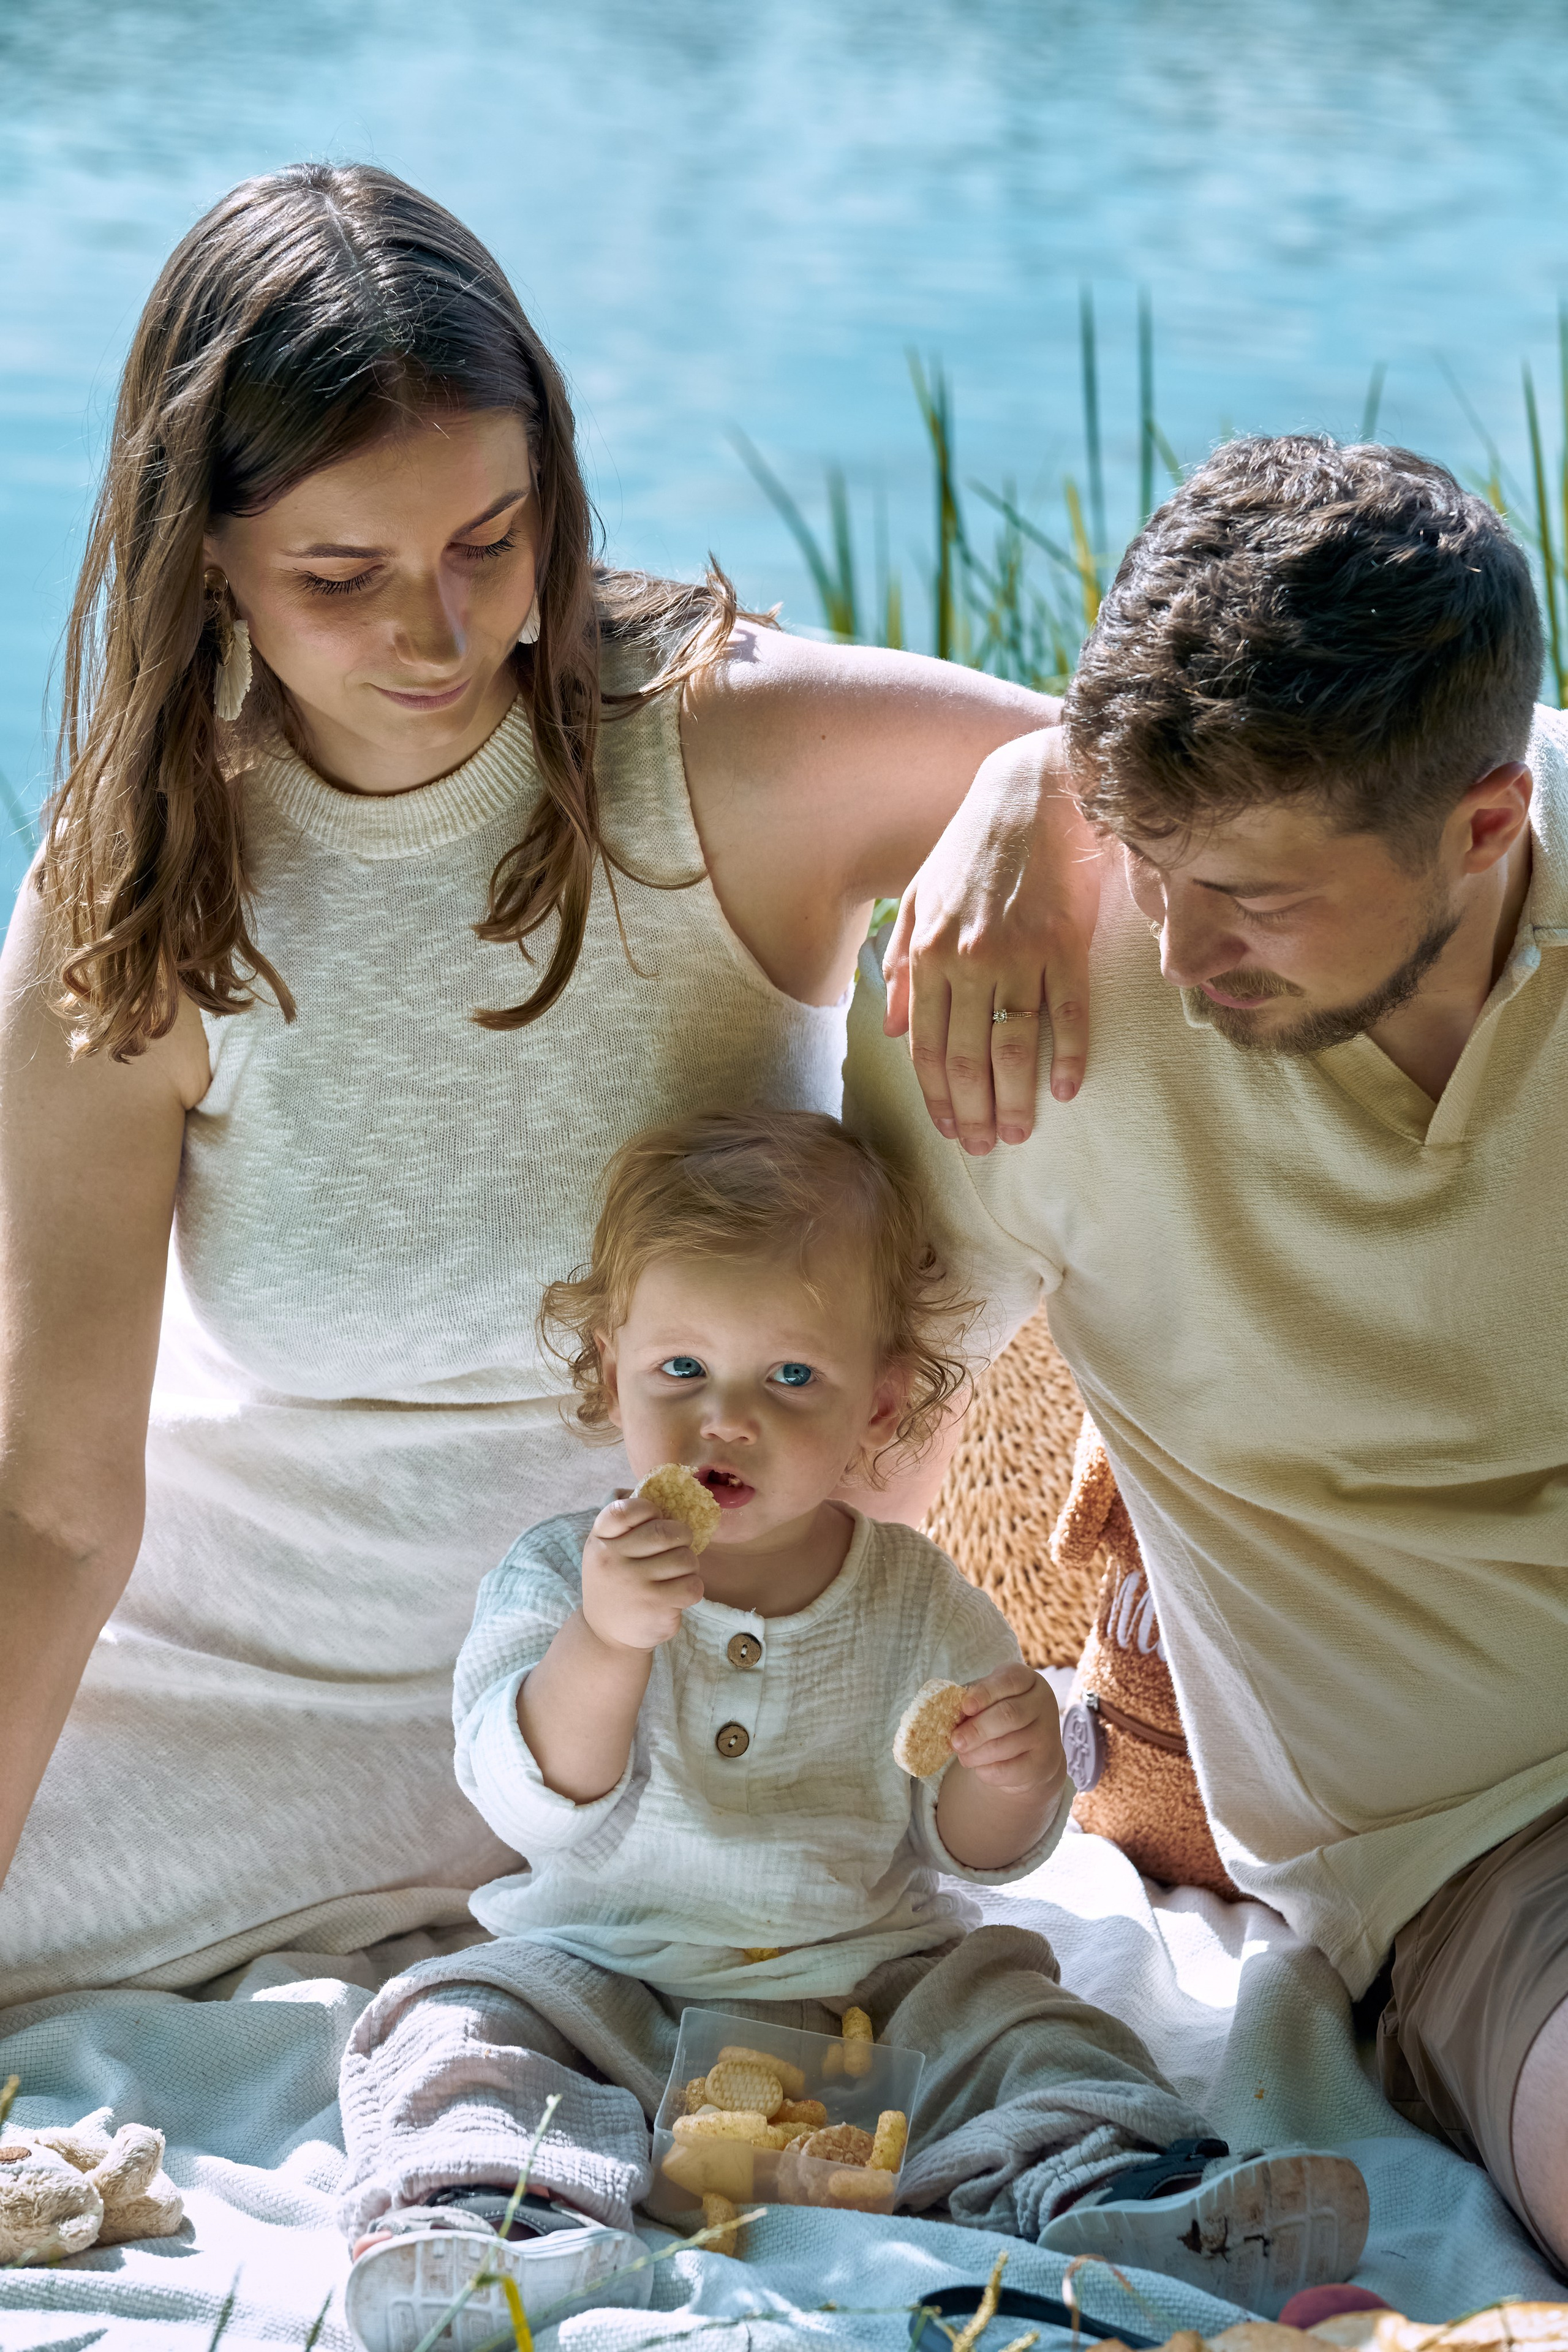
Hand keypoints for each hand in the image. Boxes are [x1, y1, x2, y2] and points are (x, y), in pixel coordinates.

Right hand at [580, 1493, 704, 1653]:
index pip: (623, 1510)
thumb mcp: (607, 1552)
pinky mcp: (656, 1607)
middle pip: (667, 1532)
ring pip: (686, 1558)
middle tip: (679, 1546)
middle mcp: (613, 1561)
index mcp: (600, 1541)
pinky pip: (693, 1586)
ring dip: (688, 1565)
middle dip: (682, 1537)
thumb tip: (671, 1498)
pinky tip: (678, 1595)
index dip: (648, 1509)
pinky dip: (692, 1588)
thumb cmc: (615, 1584)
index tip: (655, 1518)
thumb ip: (628, 1527)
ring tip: (676, 1574)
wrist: (606, 1636)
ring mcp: (635, 1585)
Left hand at [881, 728, 1102, 1153]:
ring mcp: (1019, 956)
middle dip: (974, 1110)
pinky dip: (1068, 1055)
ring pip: (1013, 1046)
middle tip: (985, 1147)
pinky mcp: (1065, 945)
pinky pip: (1067, 1014)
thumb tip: (893, 1027)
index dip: (936, 1093)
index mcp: (931, 953)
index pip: (927, 1043)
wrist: (1033, 792)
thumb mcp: (920, 897)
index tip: (949, 1129)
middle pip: (967, 1056)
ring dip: (1016, 1097)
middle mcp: (970, 961)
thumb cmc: (974, 846)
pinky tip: (1068, 1089)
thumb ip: (903, 964)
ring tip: (1020, 1132)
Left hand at [949, 1663, 1067, 1805]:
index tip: (965, 1707)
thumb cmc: (1000, 1717)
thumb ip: (974, 1703)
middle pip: (1010, 1714)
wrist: (1030, 1751)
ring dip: (979, 1753)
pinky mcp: (1045, 1763)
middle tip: (955, 1741)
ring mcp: (1048, 1734)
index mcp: (1027, 1680)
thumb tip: (952, 1715)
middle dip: (978, 1729)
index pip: (1009, 1680)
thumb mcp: (989, 1700)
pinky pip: (1013, 1769)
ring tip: (963, 1756)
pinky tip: (979, 1768)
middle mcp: (1043, 1703)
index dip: (985, 1693)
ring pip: (1009, 1744)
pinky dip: (989, 1770)